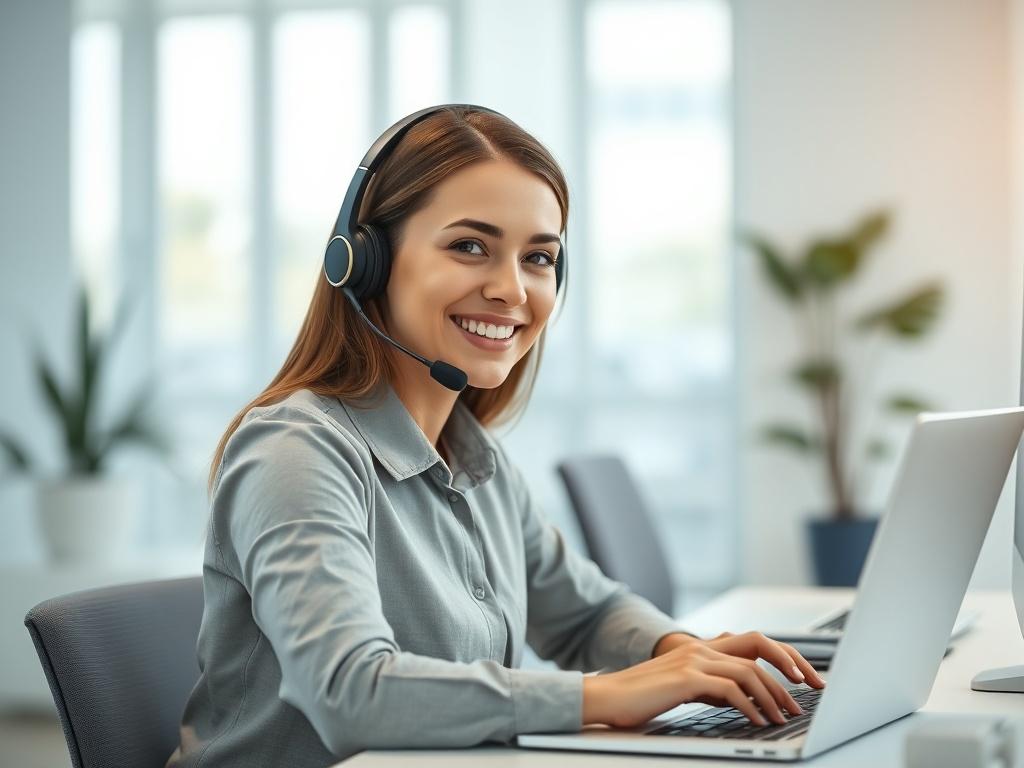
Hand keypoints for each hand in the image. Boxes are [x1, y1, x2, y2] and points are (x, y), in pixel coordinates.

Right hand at [582, 631, 825, 728]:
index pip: (755, 642)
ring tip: (784, 716)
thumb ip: (712, 685)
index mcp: (703, 647)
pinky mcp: (687, 679)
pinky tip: (757, 721)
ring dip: (774, 695)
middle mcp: (701, 647)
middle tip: (811, 693)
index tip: (805, 679)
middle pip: (760, 646)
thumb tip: (745, 698)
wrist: (607, 697)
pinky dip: (750, 706)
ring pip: (750, 670)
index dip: (785, 656)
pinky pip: (731, 689)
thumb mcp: (684, 687)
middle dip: (792, 668)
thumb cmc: (642, 697)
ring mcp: (694, 660)